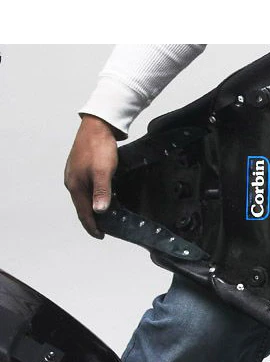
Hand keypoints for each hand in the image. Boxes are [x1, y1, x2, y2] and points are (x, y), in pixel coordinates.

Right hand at [64, 115, 118, 238]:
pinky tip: (102, 198)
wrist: (98, 125)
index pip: (83, 212)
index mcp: (75, 185)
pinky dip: (94, 197)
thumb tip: (99, 211)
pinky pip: (86, 188)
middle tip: (105, 229)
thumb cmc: (100, 148)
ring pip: (84, 197)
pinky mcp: (81, 168)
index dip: (92, 226)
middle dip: (92, 219)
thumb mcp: (103, 172)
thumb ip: (102, 192)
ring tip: (105, 217)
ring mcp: (75, 174)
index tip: (101, 236)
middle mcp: (72, 181)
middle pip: (82, 206)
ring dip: (93, 208)